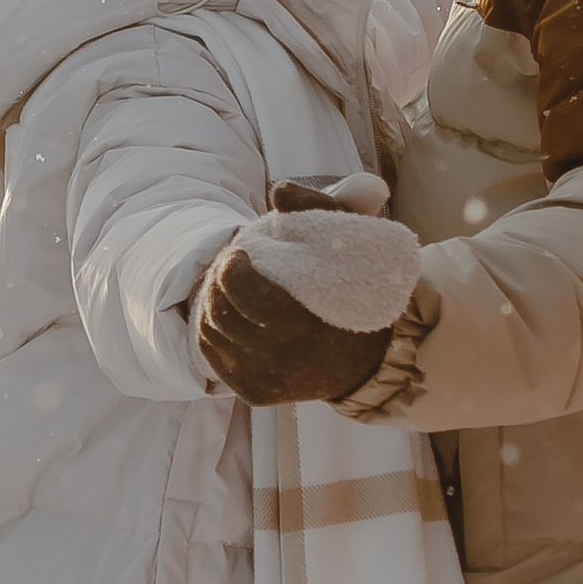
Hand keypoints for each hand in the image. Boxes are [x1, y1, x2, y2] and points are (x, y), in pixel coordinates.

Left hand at [193, 203, 423, 408]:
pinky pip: (215, 357)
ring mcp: (264, 380)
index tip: (237, 251)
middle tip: (228, 263)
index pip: (244, 295)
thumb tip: (279, 190)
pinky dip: (212, 331)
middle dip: (219, 282)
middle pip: (222, 312)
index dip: (231, 270)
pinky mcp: (254, 393)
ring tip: (224, 284)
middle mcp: (279, 360)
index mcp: (301, 327)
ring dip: (212, 303)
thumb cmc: (356, 291)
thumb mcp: (349, 243)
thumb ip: (317, 209)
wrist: (371, 360)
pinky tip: (224, 312)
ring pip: (213, 333)